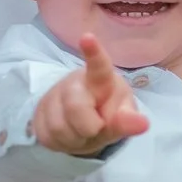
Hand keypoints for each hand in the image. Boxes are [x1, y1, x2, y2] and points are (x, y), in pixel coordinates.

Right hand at [34, 34, 149, 157]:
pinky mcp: (38, 113)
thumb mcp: (121, 118)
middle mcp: (74, 82)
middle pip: (75, 106)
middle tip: (95, 129)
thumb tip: (143, 123)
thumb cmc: (108, 112)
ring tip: (82, 133)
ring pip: (59, 127)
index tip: (88, 37)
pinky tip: (69, 135)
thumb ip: (127, 120)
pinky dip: (62, 144)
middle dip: (88, 127)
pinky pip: (47, 136)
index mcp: (101, 79)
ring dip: (75, 139)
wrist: (83, 123)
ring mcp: (54, 96)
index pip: (98, 66)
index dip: (94, 53)